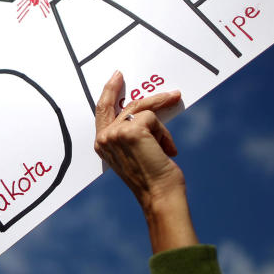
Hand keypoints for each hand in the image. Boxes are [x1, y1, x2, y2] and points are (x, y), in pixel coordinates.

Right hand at [94, 70, 196, 251]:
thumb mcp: (136, 152)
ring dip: (162, 127)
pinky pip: (153, 118)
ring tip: (171, 144)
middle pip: (126, 105)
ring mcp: (116, 133)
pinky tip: (168, 151)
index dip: (109, 92)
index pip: (102, 111)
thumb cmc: (151, 178)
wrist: (159, 196)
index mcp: (102, 144)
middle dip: (151, 98)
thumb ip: (131, 133)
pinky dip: (164, 135)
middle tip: (170, 94)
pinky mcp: (132, 130)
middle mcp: (104, 138)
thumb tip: (147, 110)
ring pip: (143, 110)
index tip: (117, 77)